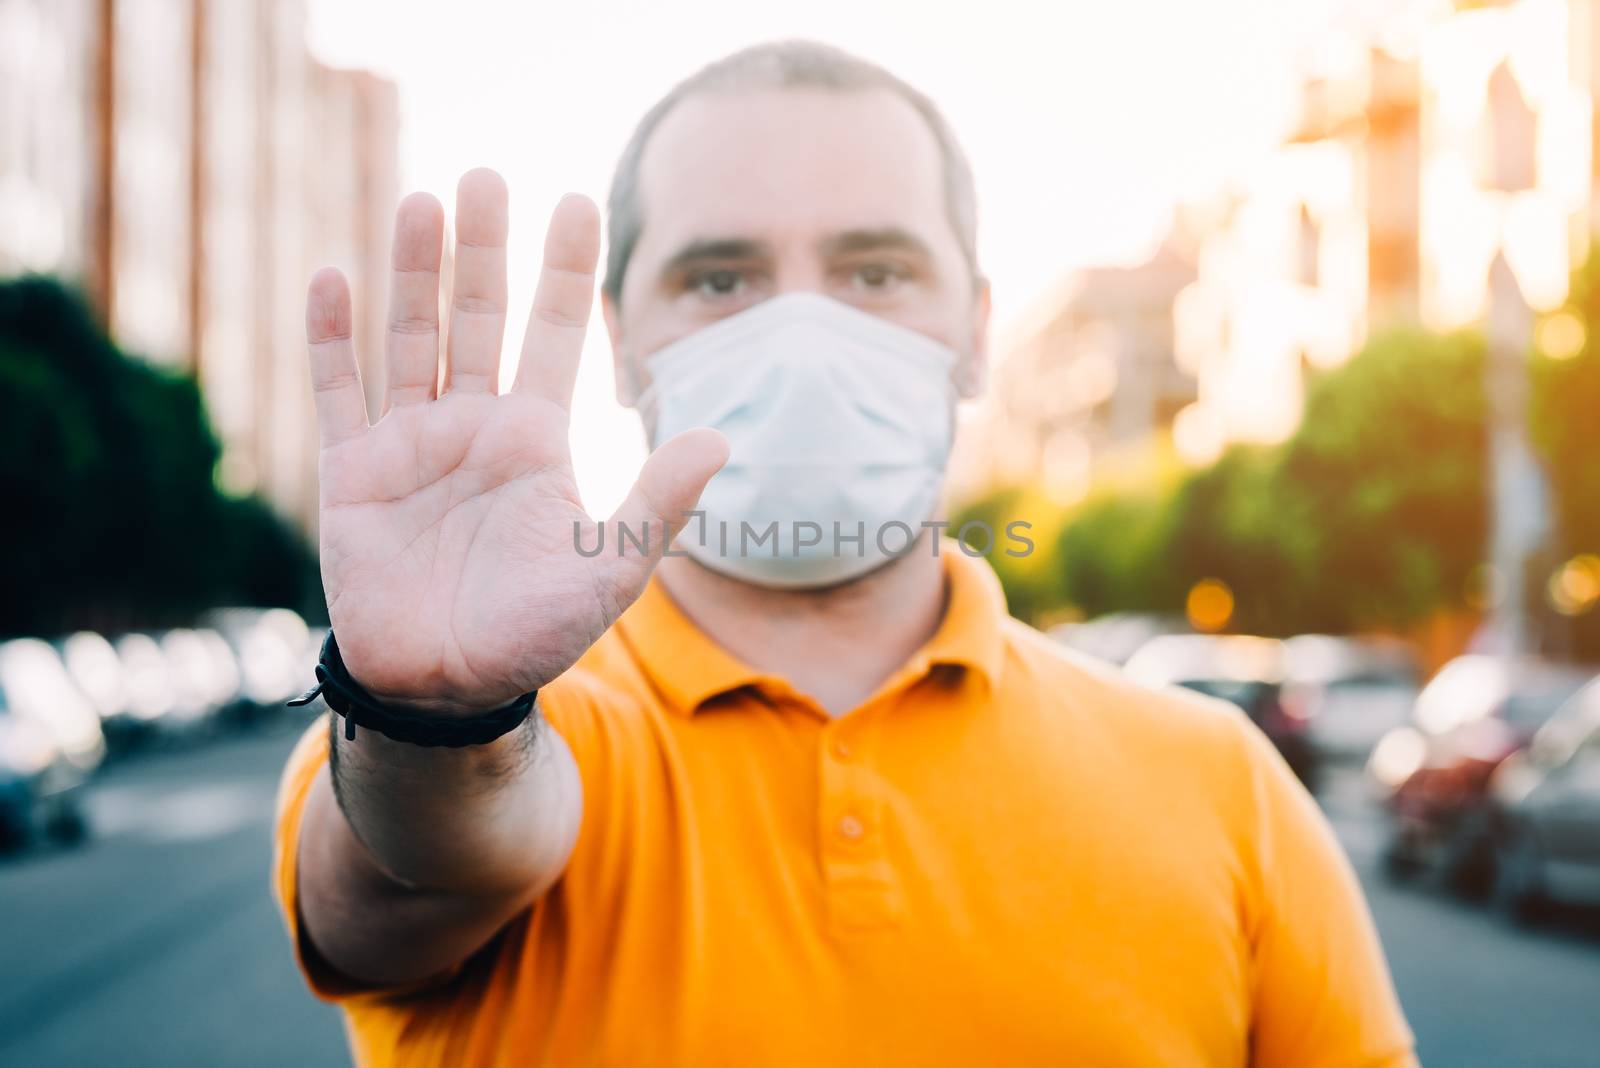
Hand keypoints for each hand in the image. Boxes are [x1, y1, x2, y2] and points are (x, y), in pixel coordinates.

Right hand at [304, 169, 726, 713]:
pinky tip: (331, 277)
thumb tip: (720, 438)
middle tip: (488, 176)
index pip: (556, 333)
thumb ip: (658, 505)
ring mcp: (409, 443)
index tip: (578, 201)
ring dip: (413, 272)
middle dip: (484, 249)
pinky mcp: (351, 471)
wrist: (449, 689)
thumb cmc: (534, 632)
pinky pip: (338, 391)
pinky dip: (331, 338)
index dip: (565, 271)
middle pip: (478, 316)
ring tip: (423, 202)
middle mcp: (474, 424)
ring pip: (410, 336)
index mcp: (537, 438)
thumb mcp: (610, 569)